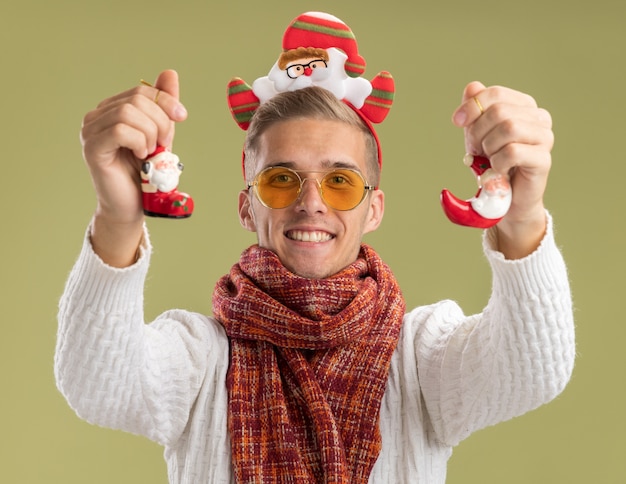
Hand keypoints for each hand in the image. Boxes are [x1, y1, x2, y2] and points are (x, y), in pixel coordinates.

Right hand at [80, 69, 187, 265]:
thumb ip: (163, 105)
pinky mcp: (92, 148)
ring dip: (150, 133)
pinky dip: (138, 141)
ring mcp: (90, 131)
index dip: (166, 102)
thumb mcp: (160, 134)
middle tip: (162, 144)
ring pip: (129, 113)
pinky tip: (141, 155)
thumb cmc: (145, 172)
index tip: (182, 118)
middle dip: (160, 121)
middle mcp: (96, 117)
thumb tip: (169, 73)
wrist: (132, 206)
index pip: (141, 91)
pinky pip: (120, 130)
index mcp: (111, 110)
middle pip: (136, 100)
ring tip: (150, 152)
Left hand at [452, 81, 553, 257]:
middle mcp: (539, 118)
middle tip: (474, 151)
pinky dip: (497, 163)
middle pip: (499, 111)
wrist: (505, 200)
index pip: (495, 94)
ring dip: (488, 147)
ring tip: (488, 161)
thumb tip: (472, 87)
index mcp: (524, 106)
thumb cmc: (492, 164)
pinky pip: (512, 152)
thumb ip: (476, 110)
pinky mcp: (543, 160)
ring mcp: (545, 138)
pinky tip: (498, 171)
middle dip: (477, 132)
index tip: (456, 122)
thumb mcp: (478, 135)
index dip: (472, 106)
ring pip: (508, 127)